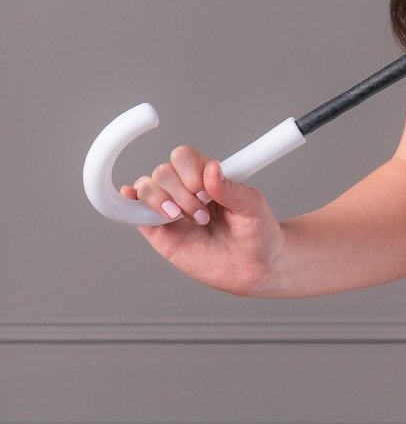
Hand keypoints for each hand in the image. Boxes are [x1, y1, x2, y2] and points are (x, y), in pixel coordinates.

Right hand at [121, 145, 285, 295]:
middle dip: (180, 192)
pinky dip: (129, 206)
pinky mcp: (160, 233)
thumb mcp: (253, 207)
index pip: (183, 157)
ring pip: (146, 188)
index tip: (207, 192)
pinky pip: (135, 215)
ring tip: (183, 217)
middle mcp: (186, 190)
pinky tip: (128, 201)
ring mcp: (171, 210)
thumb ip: (231, 189)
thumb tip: (211, 168)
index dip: (190, 171)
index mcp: (208, 177)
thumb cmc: (258, 233)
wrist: (256, 267)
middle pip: (162, 172)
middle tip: (202, 213)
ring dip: (159, 200)